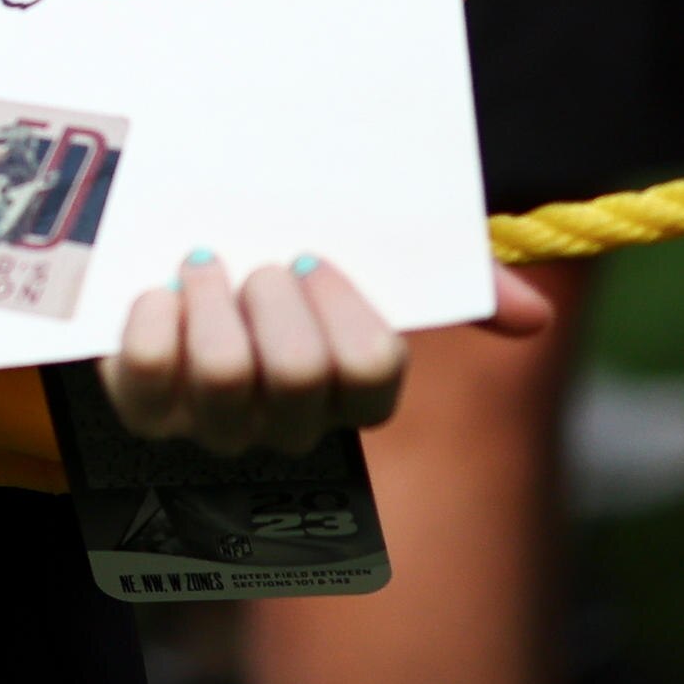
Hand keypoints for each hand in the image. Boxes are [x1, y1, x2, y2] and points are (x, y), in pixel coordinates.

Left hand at [103, 253, 559, 455]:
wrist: (171, 261)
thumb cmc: (285, 266)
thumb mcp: (369, 259)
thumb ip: (455, 281)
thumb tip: (538, 318)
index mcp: (347, 392)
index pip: (372, 375)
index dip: (344, 314)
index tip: (315, 258)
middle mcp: (284, 424)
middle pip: (297, 376)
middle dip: (274, 302)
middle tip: (260, 264)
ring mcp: (213, 425)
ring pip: (223, 377)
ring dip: (213, 303)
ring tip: (204, 265)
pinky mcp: (145, 410)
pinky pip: (150, 374)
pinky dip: (153, 319)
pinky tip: (159, 292)